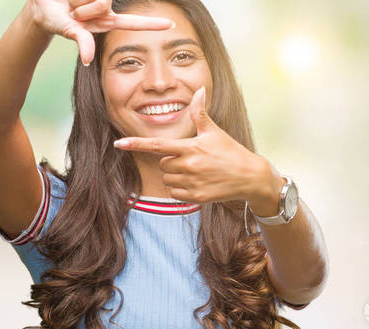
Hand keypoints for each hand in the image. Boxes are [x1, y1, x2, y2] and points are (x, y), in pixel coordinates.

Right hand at [25, 0, 173, 65]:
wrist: (41, 5)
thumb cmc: (55, 19)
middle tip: (74, 13)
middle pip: (104, 3)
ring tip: (70, 3)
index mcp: (107, 20)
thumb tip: (88, 59)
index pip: (134, 23)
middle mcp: (107, 7)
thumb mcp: (69, 30)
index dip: (153, 24)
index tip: (172, 25)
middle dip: (85, 8)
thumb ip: (81, 41)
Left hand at [113, 87, 277, 204]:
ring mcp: (192, 183)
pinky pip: (175, 192)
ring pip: (168, 178)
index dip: (136, 143)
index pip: (157, 145)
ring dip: (176, 175)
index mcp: (190, 147)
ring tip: (196, 170)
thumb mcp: (214, 132)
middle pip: (163, 163)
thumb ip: (200, 113)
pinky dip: (181, 188)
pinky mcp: (196, 197)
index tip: (119, 143)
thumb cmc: (230, 152)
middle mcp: (189, 166)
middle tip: (193, 158)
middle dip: (172, 160)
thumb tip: (199, 90)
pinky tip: (196, 182)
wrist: (249, 177)